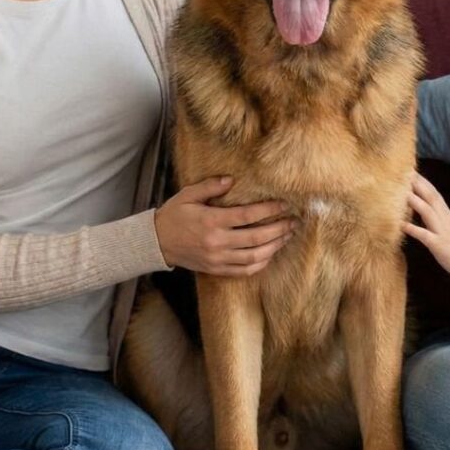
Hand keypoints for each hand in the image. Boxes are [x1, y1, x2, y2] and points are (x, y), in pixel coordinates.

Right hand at [154, 176, 297, 276]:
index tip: (284, 204)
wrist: (156, 243)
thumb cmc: (174, 215)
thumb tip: (231, 179)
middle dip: (279, 229)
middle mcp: (217, 242)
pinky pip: (244, 271)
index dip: (269, 209)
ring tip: (287, 236)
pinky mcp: (216, 269)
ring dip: (274, 247)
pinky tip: (270, 254)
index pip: (248, 216)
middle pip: (257, 238)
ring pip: (254, 257)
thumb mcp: (188, 195)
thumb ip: (210, 186)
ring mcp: (218, 259)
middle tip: (294, 222)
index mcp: (212, 221)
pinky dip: (260, 264)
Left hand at [404, 172, 449, 281]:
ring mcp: (441, 231)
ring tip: (397, 192)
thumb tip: (422, 207)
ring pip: (426, 211)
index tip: (408, 168)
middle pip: (429, 195)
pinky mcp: (439, 245)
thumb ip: (435, 215)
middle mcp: (443, 218)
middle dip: (416, 182)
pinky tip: (402, 225)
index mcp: (444, 212)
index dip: (420, 179)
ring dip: (413, 200)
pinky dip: (413, 229)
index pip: (431, 191)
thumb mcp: (447, 225)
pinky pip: (425, 235)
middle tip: (400, 170)